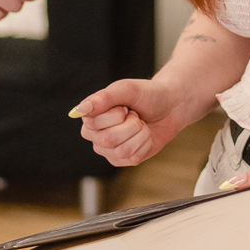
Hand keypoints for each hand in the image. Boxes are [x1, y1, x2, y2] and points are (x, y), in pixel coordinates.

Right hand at [74, 78, 189, 166]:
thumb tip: (80, 109)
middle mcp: (95, 135)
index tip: (125, 106)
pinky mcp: (123, 160)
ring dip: (139, 134)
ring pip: (122, 151)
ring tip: (140, 124)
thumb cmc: (146, 95)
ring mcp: (108, 150)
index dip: (116, 114)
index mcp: (90, 116)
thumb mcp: (126, 89)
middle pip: (108, 140)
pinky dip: (145, 144)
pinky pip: (133, 158)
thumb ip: (103, 98)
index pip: (94, 123)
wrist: (169, 106)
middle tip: (135, 115)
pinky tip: (144, 135)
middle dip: (131, 125)